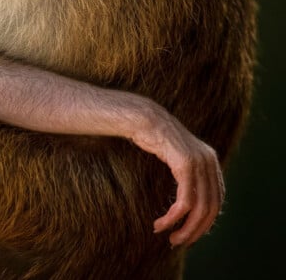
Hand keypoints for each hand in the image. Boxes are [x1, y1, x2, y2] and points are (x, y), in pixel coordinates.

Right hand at [130, 107, 224, 246]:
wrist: (142, 117)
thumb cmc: (152, 137)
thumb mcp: (176, 155)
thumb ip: (187, 172)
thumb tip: (187, 197)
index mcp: (211, 160)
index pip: (217, 200)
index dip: (205, 221)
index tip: (189, 232)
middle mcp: (210, 161)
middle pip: (211, 208)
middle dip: (196, 230)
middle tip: (179, 241)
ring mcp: (200, 162)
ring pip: (199, 208)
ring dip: (184, 228)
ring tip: (170, 237)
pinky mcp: (186, 165)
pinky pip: (184, 201)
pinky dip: (174, 217)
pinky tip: (162, 223)